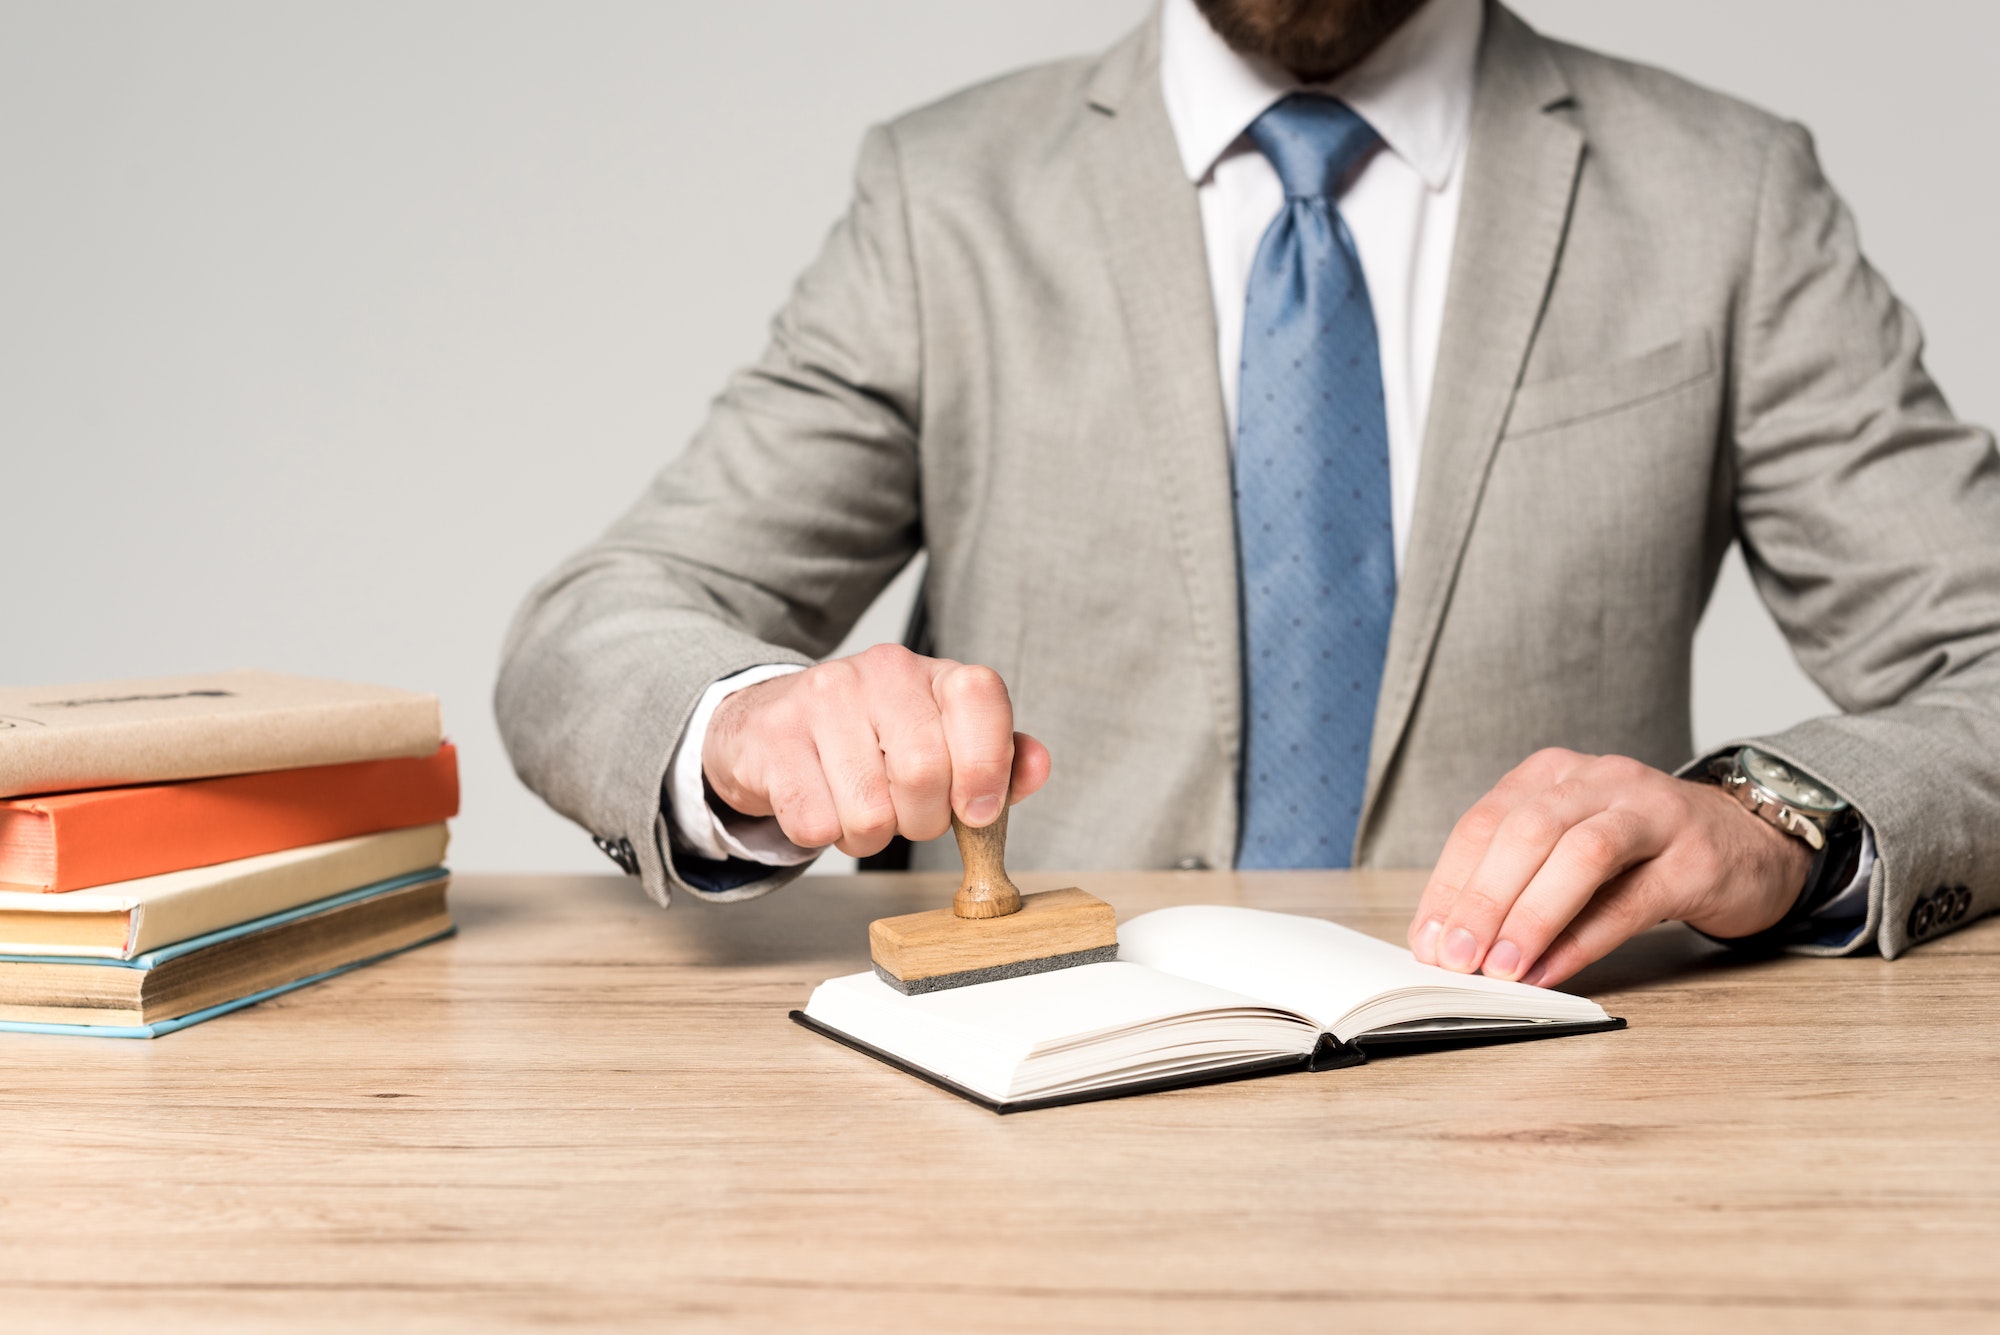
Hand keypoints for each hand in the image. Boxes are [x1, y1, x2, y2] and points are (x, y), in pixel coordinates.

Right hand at [701, 644, 1050, 856]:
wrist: (769, 726)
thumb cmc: (869, 741)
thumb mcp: (942, 742)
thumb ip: (997, 759)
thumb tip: (1037, 766)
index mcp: (932, 674)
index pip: (981, 697)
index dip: (988, 766)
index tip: (978, 812)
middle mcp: (880, 672)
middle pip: (924, 771)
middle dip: (921, 820)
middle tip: (906, 814)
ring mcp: (821, 699)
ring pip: (869, 810)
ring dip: (869, 835)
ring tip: (859, 808)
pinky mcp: (773, 739)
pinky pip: (815, 824)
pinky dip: (823, 836)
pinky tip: (821, 805)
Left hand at [1406, 749, 1811, 986]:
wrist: (1750, 840)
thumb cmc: (1642, 850)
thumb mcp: (1570, 847)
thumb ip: (1518, 881)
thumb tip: (1455, 943)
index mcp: (1552, 774)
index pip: (1483, 824)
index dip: (1449, 885)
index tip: (1427, 941)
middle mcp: (1599, 780)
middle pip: (1524, 833)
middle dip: (1480, 901)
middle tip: (1454, 960)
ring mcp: (1652, 813)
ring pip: (1579, 856)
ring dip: (1530, 917)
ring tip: (1499, 969)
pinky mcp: (1695, 859)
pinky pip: (1629, 901)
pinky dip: (1583, 940)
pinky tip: (1551, 972)